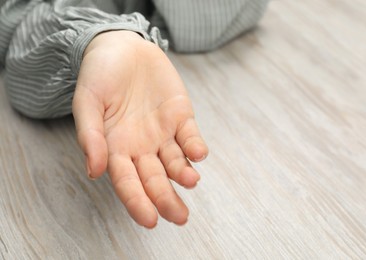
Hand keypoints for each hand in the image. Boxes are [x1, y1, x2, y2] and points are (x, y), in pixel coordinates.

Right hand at [72, 31, 207, 227]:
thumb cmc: (99, 75)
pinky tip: (198, 154)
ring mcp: (163, 133)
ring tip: (190, 180)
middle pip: (155, 180)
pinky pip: (191, 137)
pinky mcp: (182, 116)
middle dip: (167, 200)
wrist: (122, 47)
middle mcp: (142, 146)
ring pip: (176, 163)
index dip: (137, 202)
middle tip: (180, 217)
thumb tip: (94, 171)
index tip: (150, 220)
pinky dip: (196, 146)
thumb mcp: (87, 101)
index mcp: (116, 147)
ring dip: (184, 174)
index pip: (127, 182)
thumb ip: (90, 135)